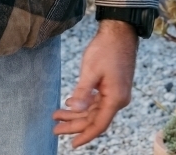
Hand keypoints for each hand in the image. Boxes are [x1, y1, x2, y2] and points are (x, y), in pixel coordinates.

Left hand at [53, 20, 137, 147]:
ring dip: (76, 114)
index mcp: (115, 99)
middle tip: (55, 128)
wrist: (120, 32)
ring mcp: (116, 93)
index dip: (85, 135)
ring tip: (57, 115)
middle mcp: (118, 100)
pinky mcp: (112, 86)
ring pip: (94, 110)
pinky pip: (97, 101)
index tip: (72, 144)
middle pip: (94, 119)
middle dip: (74, 124)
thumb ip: (82, 91)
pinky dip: (83, 104)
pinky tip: (70, 104)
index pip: (99, 125)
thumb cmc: (106, 49)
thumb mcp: (91, 70)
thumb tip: (73, 108)